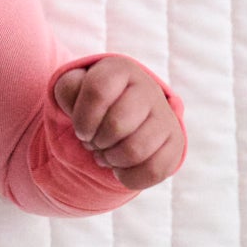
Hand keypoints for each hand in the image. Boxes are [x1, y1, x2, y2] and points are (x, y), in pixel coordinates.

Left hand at [52, 56, 183, 190]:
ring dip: (112, 160)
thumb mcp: (75, 91)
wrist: (126, 117)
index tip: (81, 130)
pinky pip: (154, 170)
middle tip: (95, 142)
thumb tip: (77, 101)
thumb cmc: (95, 105)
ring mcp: (166, 116)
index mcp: (121, 70)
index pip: (97, 92)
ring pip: (135, 151)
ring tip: (107, 153)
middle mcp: (149, 89)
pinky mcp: (176, 142)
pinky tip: (122, 166)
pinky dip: (129, 176)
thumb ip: (69, 90)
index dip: (83, 119)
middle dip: (97, 142)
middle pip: (116, 125)